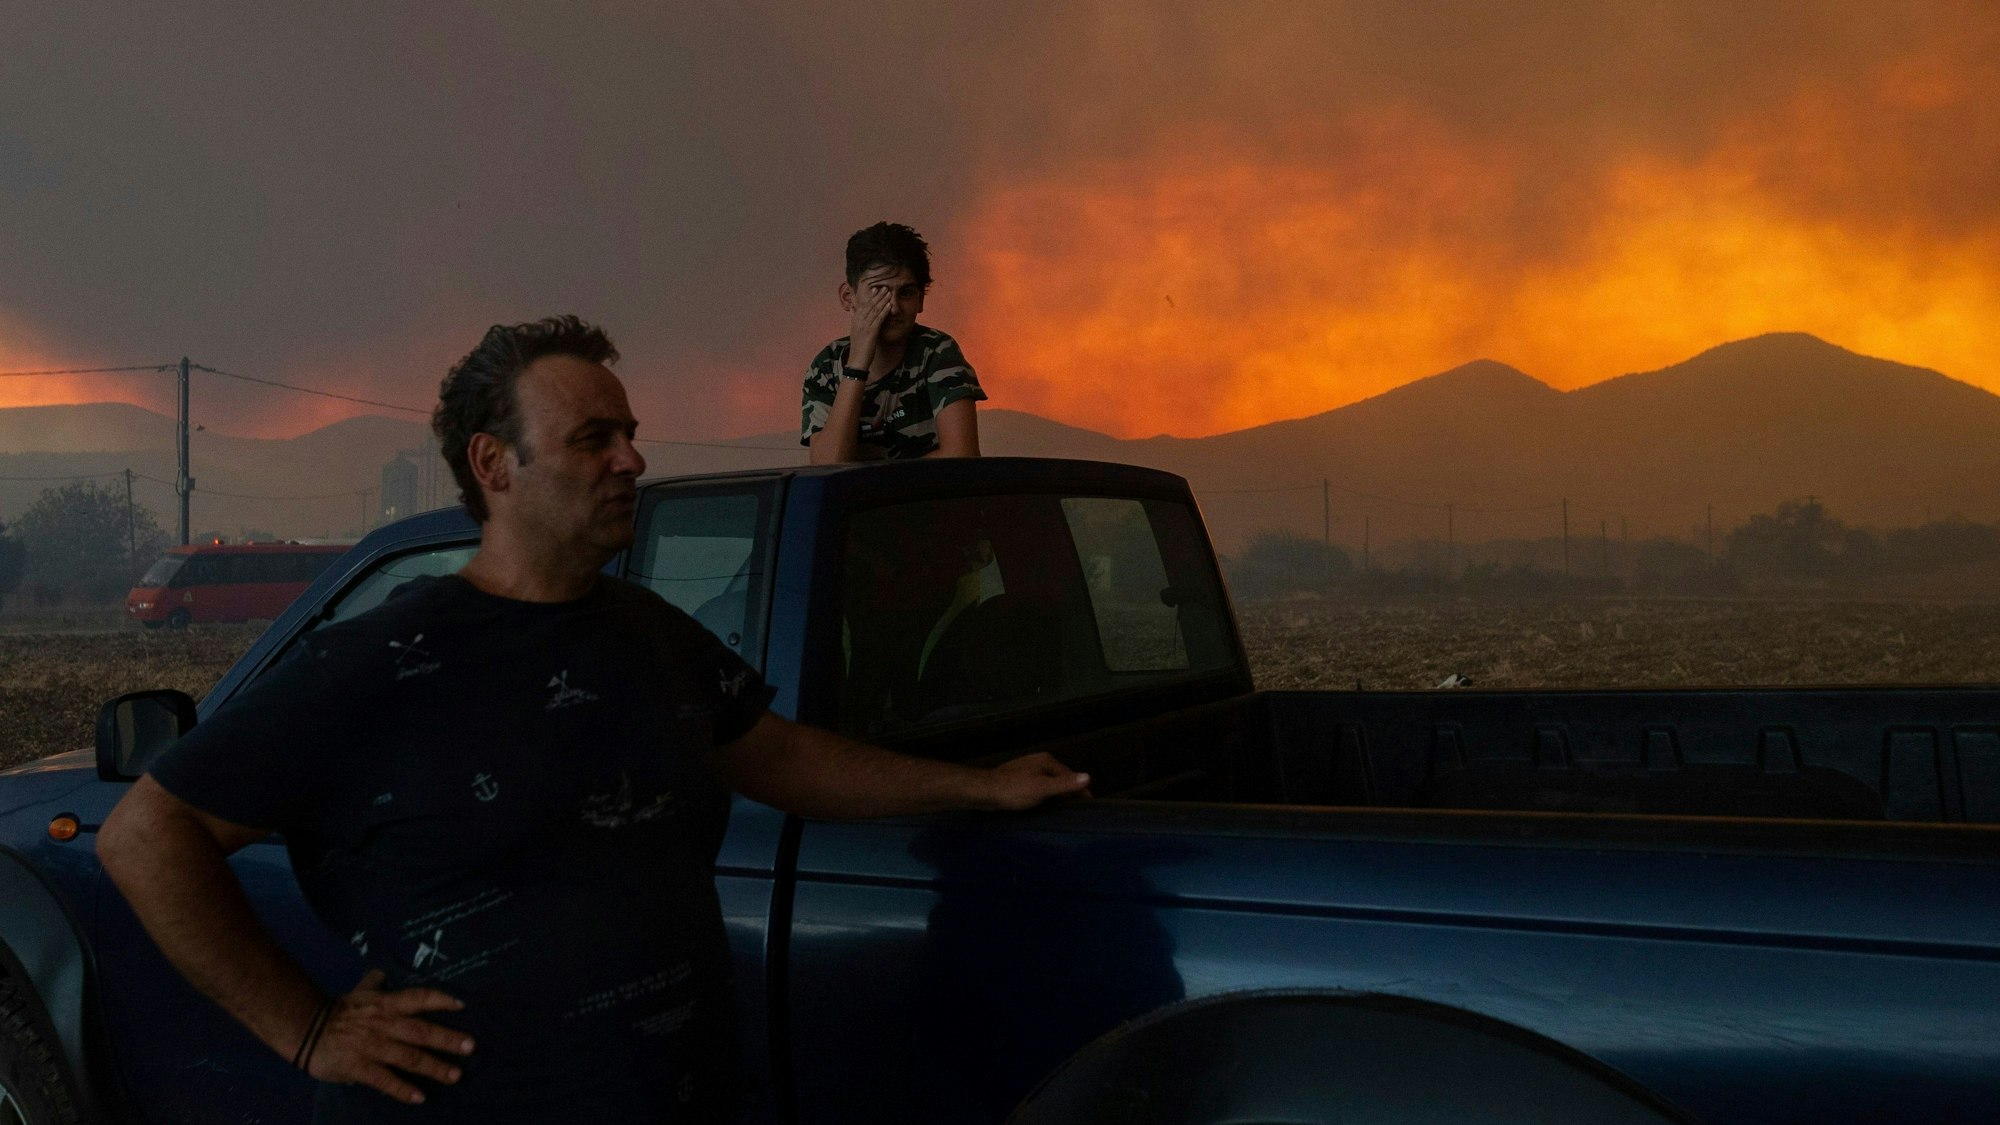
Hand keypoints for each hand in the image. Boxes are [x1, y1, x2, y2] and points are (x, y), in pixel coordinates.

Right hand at [306, 969, 474, 1104]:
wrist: (306, 1031)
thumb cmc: (340, 1012)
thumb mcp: (360, 992)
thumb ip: (376, 983)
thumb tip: (385, 972)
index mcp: (385, 1004)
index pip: (417, 998)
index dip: (439, 1000)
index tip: (461, 1005)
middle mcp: (382, 1024)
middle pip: (420, 1030)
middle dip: (446, 1039)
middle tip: (470, 1047)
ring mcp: (371, 1047)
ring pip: (408, 1057)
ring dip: (433, 1067)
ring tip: (455, 1075)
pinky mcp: (358, 1067)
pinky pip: (384, 1080)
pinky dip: (403, 1089)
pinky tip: (420, 1097)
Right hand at [845, 282, 892, 371]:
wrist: (856, 361)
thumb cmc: (858, 349)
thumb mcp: (855, 332)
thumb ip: (854, 320)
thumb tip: (852, 310)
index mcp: (855, 322)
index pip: (862, 306)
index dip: (869, 297)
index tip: (875, 289)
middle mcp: (858, 322)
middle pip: (869, 305)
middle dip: (877, 296)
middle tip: (884, 287)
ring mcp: (864, 326)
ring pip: (874, 310)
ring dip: (882, 300)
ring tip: (888, 293)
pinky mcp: (870, 332)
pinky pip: (878, 319)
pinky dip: (884, 311)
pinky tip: (889, 305)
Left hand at [983, 753, 1090, 810]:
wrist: (985, 791)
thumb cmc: (1014, 790)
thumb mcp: (1042, 788)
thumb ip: (1065, 784)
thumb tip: (1088, 776)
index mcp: (1047, 761)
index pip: (1071, 776)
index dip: (1080, 790)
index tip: (1089, 803)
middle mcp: (1039, 762)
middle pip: (1061, 778)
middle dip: (1070, 791)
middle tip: (1078, 809)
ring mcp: (1028, 769)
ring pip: (1050, 782)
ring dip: (1058, 794)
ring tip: (1065, 809)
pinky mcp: (1020, 778)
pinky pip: (1039, 786)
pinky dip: (1046, 795)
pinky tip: (1045, 804)